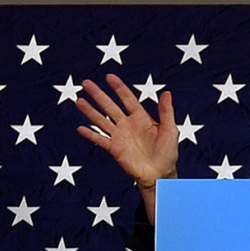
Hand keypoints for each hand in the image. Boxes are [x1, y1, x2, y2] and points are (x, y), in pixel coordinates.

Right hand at [76, 74, 178, 220]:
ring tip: (79, 101)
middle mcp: (128, 124)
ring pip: (101, 120)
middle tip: (86, 83)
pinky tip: (81, 128)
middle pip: (110, 106)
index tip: (109, 77)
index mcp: (141, 117)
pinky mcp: (115, 149)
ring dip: (90, 111)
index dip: (118, 87)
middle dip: (98, 95)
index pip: (127, 98)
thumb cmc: (168, 152)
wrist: (160, 174)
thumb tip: (166, 92)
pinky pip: (100, 140)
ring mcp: (120, 136)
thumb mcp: (170, 130)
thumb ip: (166, 111)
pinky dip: (91, 135)